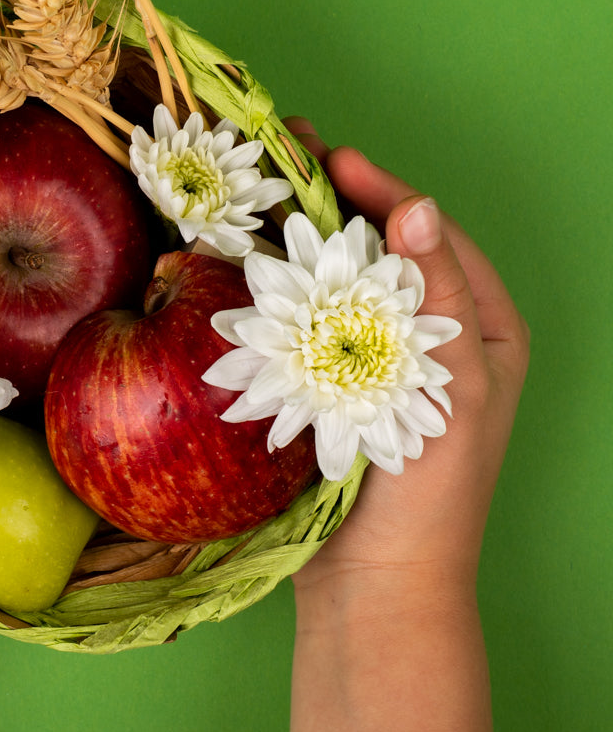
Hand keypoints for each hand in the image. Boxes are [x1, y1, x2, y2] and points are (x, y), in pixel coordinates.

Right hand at [284, 118, 528, 731]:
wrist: (376, 579)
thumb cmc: (431, 489)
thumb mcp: (451, 389)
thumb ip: (436, 297)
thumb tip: (416, 207)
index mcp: (479, 328)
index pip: (431, 235)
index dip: (383, 191)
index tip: (333, 156)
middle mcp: (432, 334)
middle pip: (384, 247)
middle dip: (337, 199)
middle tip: (288, 153)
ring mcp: (382, 356)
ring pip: (344, 276)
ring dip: (305, 233)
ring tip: (264, 189)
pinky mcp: (339, 378)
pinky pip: (314, 315)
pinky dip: (285, 283)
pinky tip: (251, 256)